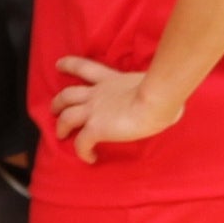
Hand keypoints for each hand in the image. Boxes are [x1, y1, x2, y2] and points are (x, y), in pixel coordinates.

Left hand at [50, 55, 181, 163]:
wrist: (156, 100)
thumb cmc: (164, 91)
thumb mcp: (153, 83)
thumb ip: (150, 89)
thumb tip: (169, 100)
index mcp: (111, 80)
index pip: (85, 67)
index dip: (69, 65)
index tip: (59, 65)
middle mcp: (97, 94)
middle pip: (67, 94)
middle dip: (58, 102)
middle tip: (54, 108)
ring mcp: (94, 111)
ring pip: (65, 117)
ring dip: (61, 125)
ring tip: (60, 134)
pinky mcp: (95, 129)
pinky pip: (81, 144)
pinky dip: (82, 152)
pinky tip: (89, 158)